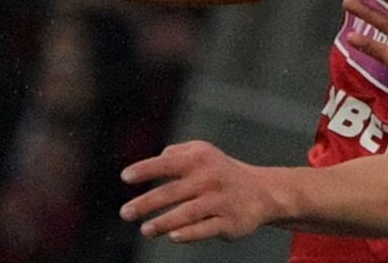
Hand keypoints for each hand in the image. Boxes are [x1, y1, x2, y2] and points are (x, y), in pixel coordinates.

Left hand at [120, 141, 276, 242]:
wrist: (262, 192)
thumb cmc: (222, 172)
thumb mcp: (203, 152)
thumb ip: (177, 153)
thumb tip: (154, 160)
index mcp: (200, 159)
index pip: (167, 163)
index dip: (145, 169)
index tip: (125, 177)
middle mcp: (210, 178)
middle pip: (172, 192)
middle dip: (146, 203)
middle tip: (125, 213)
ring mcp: (220, 200)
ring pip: (187, 213)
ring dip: (163, 222)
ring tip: (145, 230)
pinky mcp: (229, 222)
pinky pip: (206, 228)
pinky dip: (190, 233)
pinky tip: (173, 236)